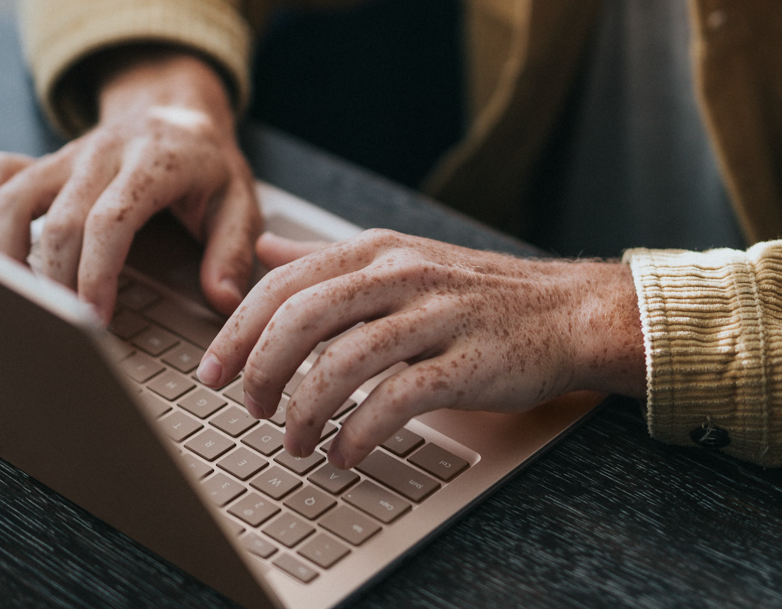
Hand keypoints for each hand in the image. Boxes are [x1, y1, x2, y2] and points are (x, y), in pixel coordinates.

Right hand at [0, 49, 260, 321]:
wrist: (175, 109)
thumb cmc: (206, 165)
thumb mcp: (240, 201)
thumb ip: (233, 251)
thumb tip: (223, 301)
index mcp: (153, 163)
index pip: (109, 221)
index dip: (96, 273)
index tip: (95, 319)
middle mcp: (102, 153)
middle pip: (59, 222)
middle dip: (58, 282)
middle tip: (69, 327)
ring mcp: (68, 155)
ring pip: (13, 199)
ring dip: (11, 255)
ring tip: (31, 300)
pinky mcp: (44, 160)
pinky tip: (7, 251)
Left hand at [198, 230, 644, 467]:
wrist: (567, 311)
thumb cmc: (478, 293)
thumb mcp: (401, 259)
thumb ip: (329, 258)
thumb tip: (266, 251)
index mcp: (377, 252)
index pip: (284, 283)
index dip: (238, 329)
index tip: (213, 371)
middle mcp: (401, 276)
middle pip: (303, 317)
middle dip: (261, 369)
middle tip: (250, 408)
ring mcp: (436, 317)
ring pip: (344, 361)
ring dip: (306, 410)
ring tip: (295, 442)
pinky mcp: (466, 363)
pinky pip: (396, 400)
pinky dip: (359, 432)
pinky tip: (345, 453)